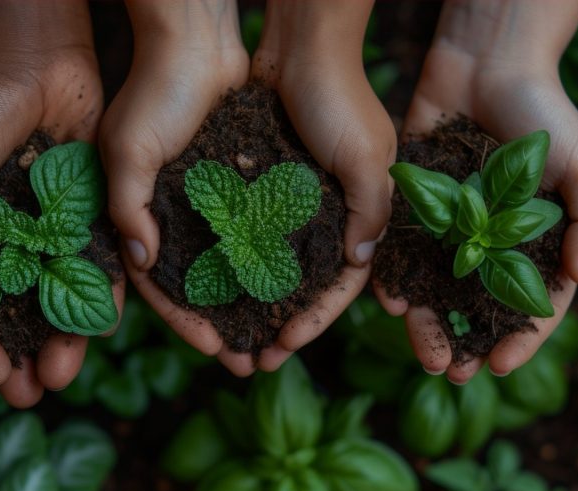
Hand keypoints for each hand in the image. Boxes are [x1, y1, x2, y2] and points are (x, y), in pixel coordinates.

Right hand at [0, 0, 120, 406]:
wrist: (39, 61)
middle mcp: (5, 245)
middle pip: (11, 316)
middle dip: (20, 357)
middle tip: (31, 394)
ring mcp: (49, 236)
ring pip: (56, 302)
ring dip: (61, 341)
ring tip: (65, 373)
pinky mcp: (90, 219)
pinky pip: (97, 267)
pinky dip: (101, 298)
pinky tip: (104, 327)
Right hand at [99, 0, 254, 374]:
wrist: (196, 40)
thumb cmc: (153, 92)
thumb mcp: (127, 150)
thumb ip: (127, 207)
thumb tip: (141, 263)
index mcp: (143, 220)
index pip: (162, 289)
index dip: (185, 325)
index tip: (215, 351)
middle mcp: (177, 219)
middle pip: (204, 290)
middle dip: (227, 328)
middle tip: (254, 363)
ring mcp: (213, 204)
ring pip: (237, 269)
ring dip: (257, 305)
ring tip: (282, 337)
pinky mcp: (244, 184)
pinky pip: (262, 234)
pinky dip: (277, 262)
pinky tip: (299, 288)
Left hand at [246, 0, 395, 370]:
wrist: (300, 43)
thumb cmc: (340, 97)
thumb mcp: (369, 156)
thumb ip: (371, 210)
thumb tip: (357, 263)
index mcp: (362, 215)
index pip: (341, 286)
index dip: (314, 322)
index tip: (282, 348)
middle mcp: (328, 216)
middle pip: (302, 285)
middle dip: (277, 324)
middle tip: (249, 360)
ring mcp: (294, 202)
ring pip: (270, 268)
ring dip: (249, 303)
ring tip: (223, 334)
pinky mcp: (263, 184)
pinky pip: (245, 235)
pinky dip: (230, 263)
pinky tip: (207, 287)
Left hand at [376, 0, 577, 382]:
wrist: (487, 61)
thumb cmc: (545, 111)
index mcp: (535, 241)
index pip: (530, 304)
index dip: (518, 340)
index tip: (497, 367)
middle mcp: (491, 241)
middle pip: (475, 306)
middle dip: (462, 341)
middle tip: (447, 373)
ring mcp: (451, 226)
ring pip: (436, 287)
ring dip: (425, 320)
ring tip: (416, 345)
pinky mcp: (416, 205)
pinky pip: (403, 249)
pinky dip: (395, 275)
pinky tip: (388, 298)